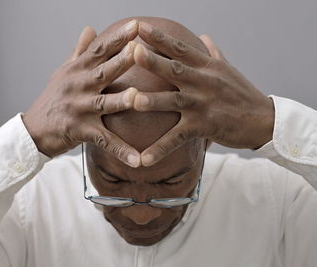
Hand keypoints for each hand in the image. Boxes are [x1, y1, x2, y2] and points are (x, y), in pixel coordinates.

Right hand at [23, 20, 140, 167]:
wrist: (33, 130)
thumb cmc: (52, 99)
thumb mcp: (63, 72)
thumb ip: (79, 51)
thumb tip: (90, 28)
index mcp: (77, 71)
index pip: (99, 50)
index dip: (117, 37)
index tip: (136, 25)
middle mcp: (78, 87)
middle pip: (103, 71)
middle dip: (122, 60)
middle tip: (140, 49)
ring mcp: (79, 109)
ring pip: (103, 103)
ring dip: (121, 100)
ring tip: (138, 96)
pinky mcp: (80, 131)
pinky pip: (104, 141)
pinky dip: (121, 150)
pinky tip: (138, 159)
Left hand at [133, 22, 274, 166]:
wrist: (264, 120)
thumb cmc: (242, 93)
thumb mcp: (227, 69)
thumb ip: (212, 52)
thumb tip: (203, 36)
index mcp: (206, 66)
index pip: (180, 48)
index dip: (159, 37)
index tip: (140, 26)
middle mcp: (203, 83)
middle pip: (174, 69)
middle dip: (152, 61)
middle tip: (132, 51)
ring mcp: (203, 105)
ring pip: (174, 102)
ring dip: (152, 101)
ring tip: (132, 100)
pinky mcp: (204, 127)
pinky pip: (178, 138)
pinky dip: (161, 149)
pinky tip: (144, 159)